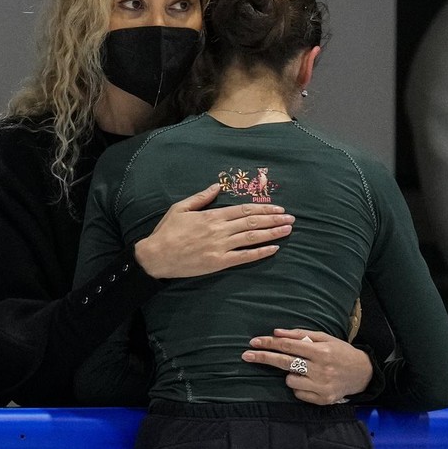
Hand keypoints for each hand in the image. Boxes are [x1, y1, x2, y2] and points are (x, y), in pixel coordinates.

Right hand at [134, 183, 292, 278]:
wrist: (156, 256)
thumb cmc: (167, 231)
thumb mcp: (180, 208)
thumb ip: (201, 197)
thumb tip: (217, 186)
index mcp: (212, 215)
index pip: (243, 209)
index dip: (263, 208)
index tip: (278, 208)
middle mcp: (220, 229)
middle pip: (252, 221)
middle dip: (274, 219)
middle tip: (291, 218)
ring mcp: (221, 246)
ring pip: (252, 237)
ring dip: (272, 233)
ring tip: (288, 230)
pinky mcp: (219, 262)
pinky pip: (244, 257)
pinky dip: (260, 252)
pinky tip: (273, 249)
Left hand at [241, 328, 371, 404]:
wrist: (362, 373)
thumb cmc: (340, 351)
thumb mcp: (324, 338)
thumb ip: (300, 335)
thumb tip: (276, 332)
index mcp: (321, 351)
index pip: (288, 346)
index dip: (269, 343)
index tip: (253, 342)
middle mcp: (321, 369)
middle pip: (284, 362)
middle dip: (263, 358)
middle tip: (246, 355)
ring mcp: (321, 386)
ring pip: (289, 380)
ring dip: (290, 374)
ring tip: (304, 370)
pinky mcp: (322, 400)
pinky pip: (298, 393)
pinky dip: (298, 386)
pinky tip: (309, 381)